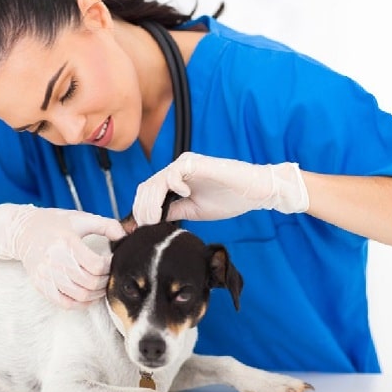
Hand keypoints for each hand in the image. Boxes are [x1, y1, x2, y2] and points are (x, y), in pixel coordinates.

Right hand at [0, 204, 125, 307]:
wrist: (23, 230)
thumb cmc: (55, 223)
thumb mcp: (81, 218)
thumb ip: (106, 225)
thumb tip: (125, 235)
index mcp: (67, 241)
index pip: (96, 264)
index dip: (110, 266)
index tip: (112, 262)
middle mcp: (55, 259)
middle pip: (90, 282)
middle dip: (105, 281)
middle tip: (109, 276)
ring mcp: (47, 274)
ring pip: (80, 295)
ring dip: (96, 294)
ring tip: (100, 285)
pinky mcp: (41, 284)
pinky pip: (65, 303)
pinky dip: (80, 303)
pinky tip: (87, 296)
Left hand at [133, 153, 308, 224]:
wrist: (253, 191)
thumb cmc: (227, 199)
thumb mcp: (192, 210)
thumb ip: (171, 211)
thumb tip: (149, 221)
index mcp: (173, 182)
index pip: (147, 193)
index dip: (139, 210)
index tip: (138, 229)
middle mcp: (175, 171)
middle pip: (146, 188)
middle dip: (142, 209)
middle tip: (145, 226)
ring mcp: (184, 165)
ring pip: (155, 181)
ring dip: (152, 203)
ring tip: (156, 218)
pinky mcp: (194, 162)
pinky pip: (174, 173)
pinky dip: (174, 185)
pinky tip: (185, 195)